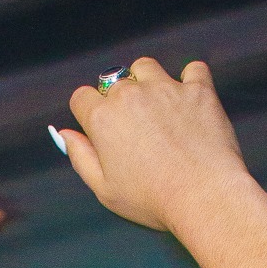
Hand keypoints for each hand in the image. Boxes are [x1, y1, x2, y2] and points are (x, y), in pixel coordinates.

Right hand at [56, 58, 249, 233]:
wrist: (203, 196)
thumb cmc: (151, 200)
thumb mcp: (104, 189)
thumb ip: (80, 157)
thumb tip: (63, 133)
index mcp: (102, 117)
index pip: (82, 98)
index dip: (89, 114)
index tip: (102, 132)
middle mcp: (130, 94)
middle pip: (113, 82)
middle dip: (119, 102)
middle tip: (135, 133)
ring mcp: (165, 88)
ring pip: (145, 67)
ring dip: (147, 82)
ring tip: (158, 109)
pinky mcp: (198, 90)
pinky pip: (193, 70)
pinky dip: (191, 80)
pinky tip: (191, 99)